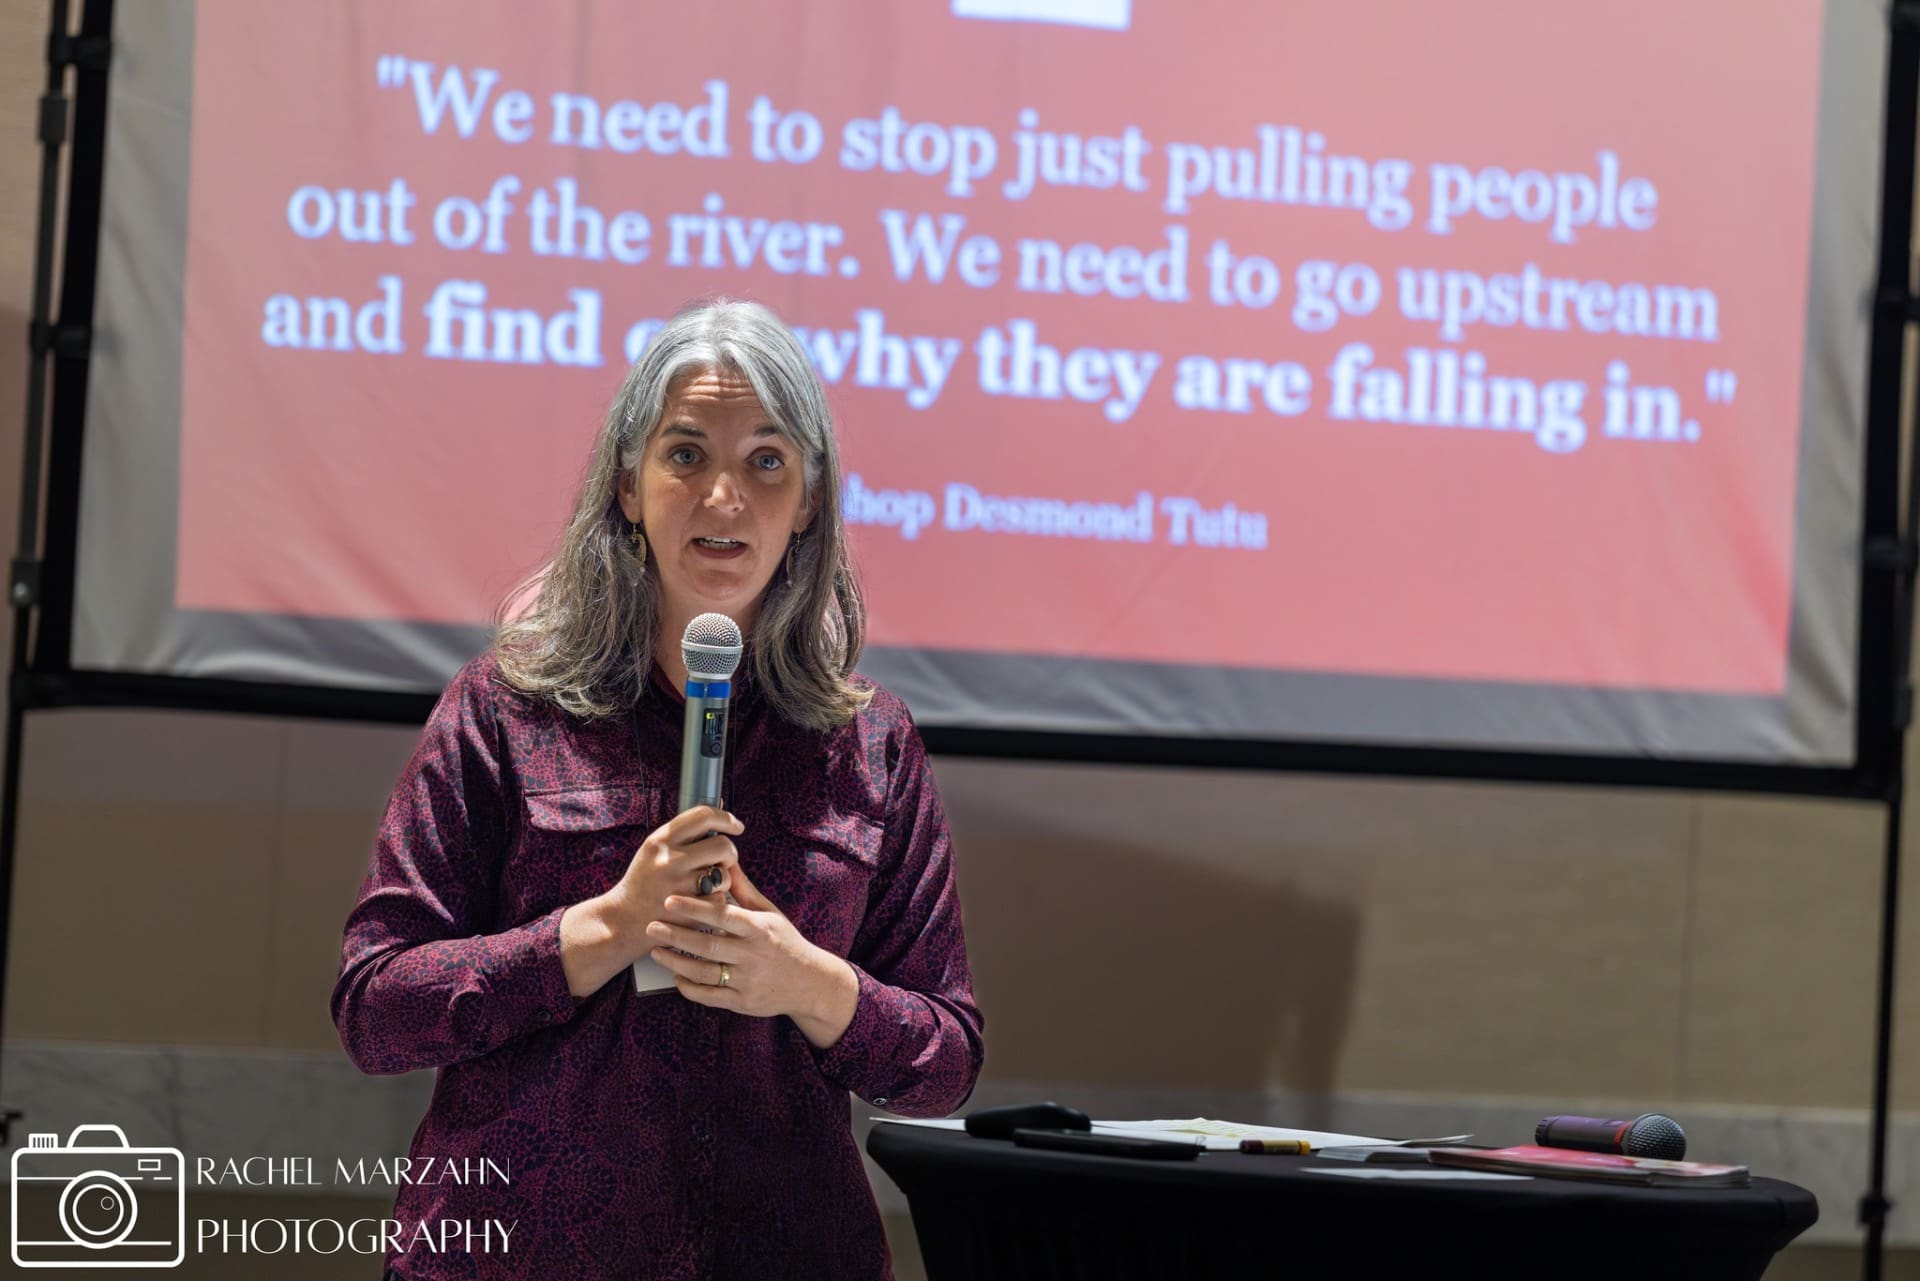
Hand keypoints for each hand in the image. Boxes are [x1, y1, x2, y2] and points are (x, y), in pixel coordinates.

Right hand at [604, 805, 741, 944]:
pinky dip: (716, 901)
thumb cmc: (644, 881)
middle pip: (723, 845)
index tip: (736, 826)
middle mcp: (669, 860)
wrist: (624, 919)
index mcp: (660, 840)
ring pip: (725, 874)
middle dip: (729, 853)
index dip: (726, 818)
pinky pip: (720, 899)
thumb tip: (719, 806)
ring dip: (723, 880)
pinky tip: (700, 902)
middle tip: (723, 860)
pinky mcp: (688, 910)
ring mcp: (679, 886)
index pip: (704, 816)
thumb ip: (683, 832)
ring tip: (706, 884)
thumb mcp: (654, 850)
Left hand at [643, 862, 857, 1044]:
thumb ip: (744, 890)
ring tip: (655, 951)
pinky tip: (676, 976)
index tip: (670, 901)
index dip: (695, 908)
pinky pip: (709, 997)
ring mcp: (747, 981)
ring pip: (704, 973)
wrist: (809, 983)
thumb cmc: (786, 942)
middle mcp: (752, 955)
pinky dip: (689, 988)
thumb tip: (725, 860)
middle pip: (707, 945)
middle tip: (651, 926)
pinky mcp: (742, 1002)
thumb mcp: (769, 913)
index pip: (723, 916)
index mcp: (759, 930)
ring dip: (676, 962)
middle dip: (676, 935)